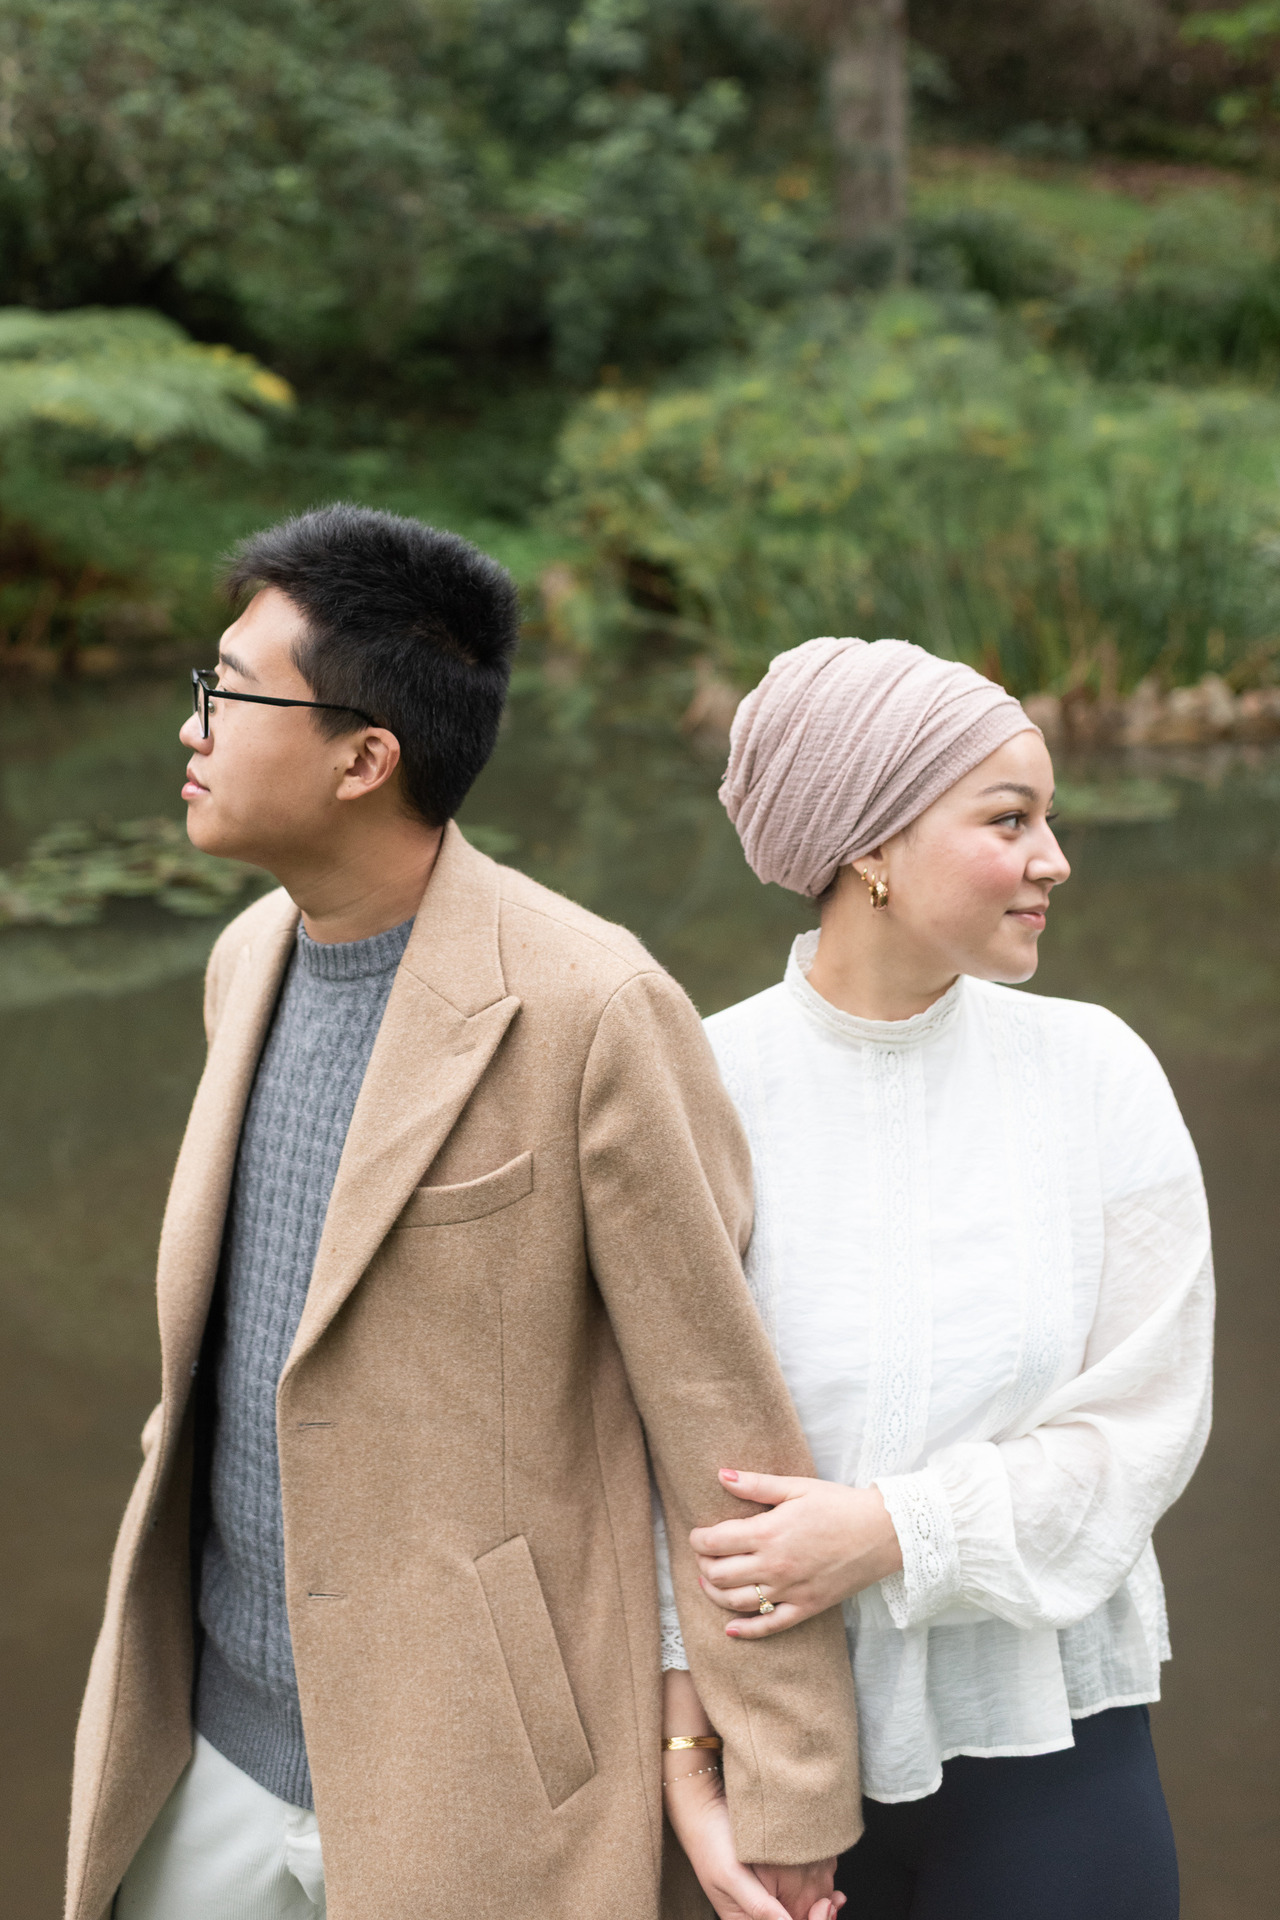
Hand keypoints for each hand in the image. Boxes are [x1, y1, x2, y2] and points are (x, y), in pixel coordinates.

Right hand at [663, 1766, 844, 1919]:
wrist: (703, 1807)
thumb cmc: (711, 1841)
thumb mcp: (732, 1875)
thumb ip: (759, 1906)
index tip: (824, 1905)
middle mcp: (755, 1916)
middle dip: (819, 1918)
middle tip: (834, 1900)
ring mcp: (764, 1900)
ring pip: (798, 1914)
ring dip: (819, 1910)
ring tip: (835, 1897)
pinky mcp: (771, 1884)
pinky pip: (797, 1900)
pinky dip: (815, 1897)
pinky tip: (828, 1891)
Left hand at [691, 1469, 901, 1640]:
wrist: (883, 1532)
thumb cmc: (839, 1504)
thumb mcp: (797, 1486)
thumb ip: (756, 1484)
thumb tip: (720, 1474)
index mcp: (769, 1532)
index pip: (715, 1542)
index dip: (698, 1539)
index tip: (697, 1534)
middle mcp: (775, 1565)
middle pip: (720, 1574)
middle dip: (704, 1564)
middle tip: (703, 1556)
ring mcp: (790, 1590)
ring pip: (737, 1602)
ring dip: (715, 1594)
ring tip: (710, 1581)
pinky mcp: (807, 1608)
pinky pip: (770, 1627)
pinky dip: (746, 1631)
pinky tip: (730, 1630)